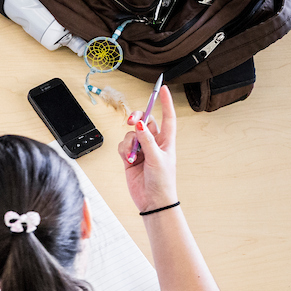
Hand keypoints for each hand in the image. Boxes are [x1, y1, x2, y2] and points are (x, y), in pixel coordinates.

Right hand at [118, 84, 177, 211]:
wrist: (152, 201)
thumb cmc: (162, 181)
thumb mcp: (157, 158)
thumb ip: (146, 140)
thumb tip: (139, 123)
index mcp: (167, 141)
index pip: (167, 117)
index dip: (166, 102)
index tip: (162, 88)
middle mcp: (154, 142)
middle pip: (144, 121)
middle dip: (137, 118)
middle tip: (132, 120)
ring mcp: (141, 149)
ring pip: (131, 133)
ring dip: (129, 141)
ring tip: (133, 155)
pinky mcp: (130, 158)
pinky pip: (123, 145)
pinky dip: (124, 150)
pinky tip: (128, 160)